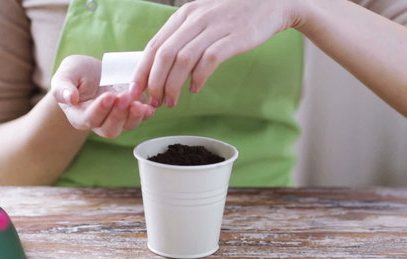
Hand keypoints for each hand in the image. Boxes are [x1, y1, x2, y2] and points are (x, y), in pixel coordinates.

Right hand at [52, 55, 154, 137]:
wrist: (95, 71)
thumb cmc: (76, 73)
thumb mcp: (66, 75)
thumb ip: (63, 87)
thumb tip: (69, 98)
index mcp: (80, 116)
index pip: (89, 119)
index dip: (100, 110)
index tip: (108, 96)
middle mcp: (99, 122)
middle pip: (109, 129)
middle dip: (118, 115)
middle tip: (125, 97)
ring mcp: (117, 118)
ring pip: (127, 126)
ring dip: (134, 116)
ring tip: (139, 103)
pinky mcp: (131, 112)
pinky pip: (141, 118)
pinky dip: (146, 113)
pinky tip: (149, 105)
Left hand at [130, 0, 301, 106]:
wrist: (272, 3)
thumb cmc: (233, 17)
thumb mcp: (202, 20)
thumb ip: (183, 40)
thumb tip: (161, 69)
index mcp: (184, 15)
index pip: (154, 45)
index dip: (142, 70)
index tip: (134, 91)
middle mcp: (196, 19)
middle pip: (165, 54)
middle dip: (155, 82)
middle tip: (153, 101)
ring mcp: (216, 27)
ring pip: (184, 59)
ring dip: (173, 84)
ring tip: (171, 101)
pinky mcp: (235, 37)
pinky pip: (210, 59)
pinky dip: (199, 77)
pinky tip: (195, 89)